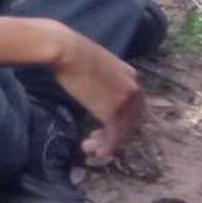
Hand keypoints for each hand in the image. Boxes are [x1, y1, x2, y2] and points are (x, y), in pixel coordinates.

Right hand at [50, 26, 145, 165]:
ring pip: (122, 130)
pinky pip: (113, 135)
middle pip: (131, 121)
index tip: (104, 123)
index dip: (122, 118)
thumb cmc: (72, 52)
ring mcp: (125, 102)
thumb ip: (104, 78)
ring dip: (106, 142)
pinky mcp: (112, 112)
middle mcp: (134, 90)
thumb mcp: (97, 63)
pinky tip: (94, 151)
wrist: (67, 51)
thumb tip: (96, 87)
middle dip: (114, 134)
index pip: (134, 105)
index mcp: (131, 76)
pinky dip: (105, 147)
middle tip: (94, 139)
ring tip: (88, 147)